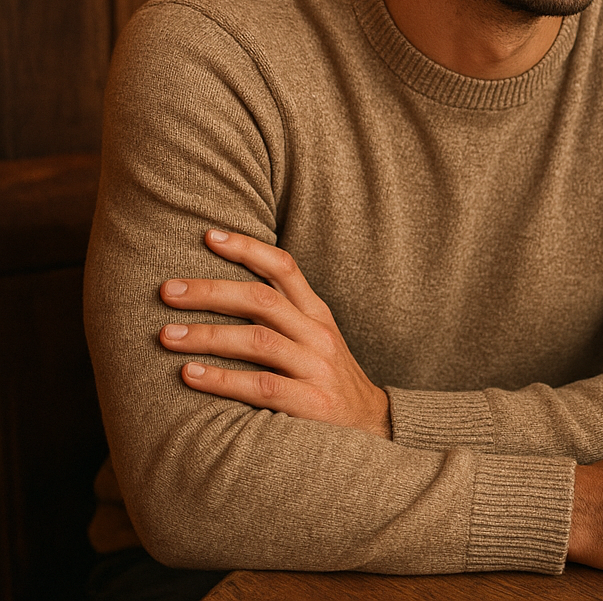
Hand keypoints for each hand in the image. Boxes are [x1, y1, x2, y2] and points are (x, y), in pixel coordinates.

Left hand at [159, 230, 391, 438]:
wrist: (373, 429)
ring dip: (208, 335)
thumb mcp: (315, 339)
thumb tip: (223, 292)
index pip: (284, 267)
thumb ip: (282, 316)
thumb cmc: (328, 381)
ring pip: (258, 340)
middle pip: (262, 300)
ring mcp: (316, 368)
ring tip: (167, 335)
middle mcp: (317, 334)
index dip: (248, 247)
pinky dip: (222, 379)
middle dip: (211, 291)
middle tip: (167, 291)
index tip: (210, 235)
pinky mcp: (311, 404)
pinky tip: (190, 374)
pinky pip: (260, 386)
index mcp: (317, 313)